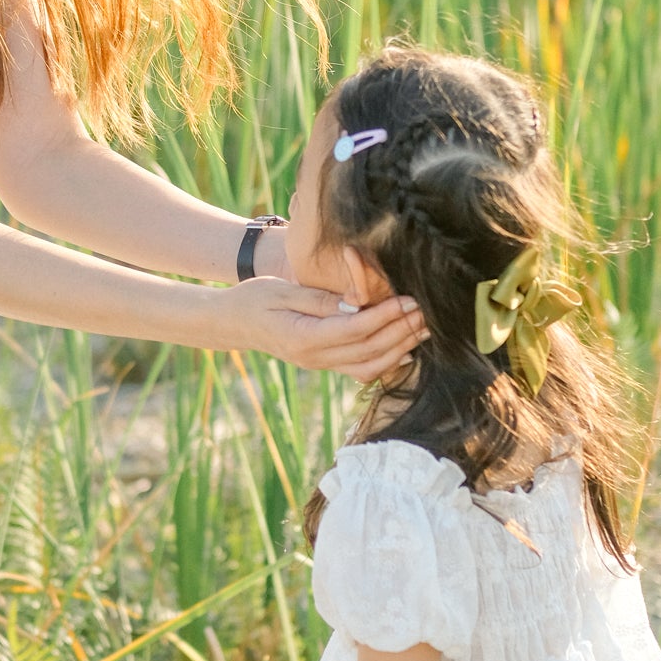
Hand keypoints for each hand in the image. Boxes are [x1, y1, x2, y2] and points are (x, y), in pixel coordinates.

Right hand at [218, 277, 427, 381]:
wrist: (234, 323)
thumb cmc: (256, 299)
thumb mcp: (284, 291)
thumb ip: (320, 300)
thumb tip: (356, 305)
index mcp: (304, 338)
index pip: (355, 330)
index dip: (386, 316)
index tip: (410, 300)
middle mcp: (315, 358)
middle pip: (368, 351)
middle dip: (401, 332)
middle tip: (426, 312)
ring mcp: (321, 365)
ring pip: (370, 366)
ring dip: (400, 349)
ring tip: (423, 328)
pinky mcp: (326, 365)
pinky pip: (362, 370)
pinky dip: (388, 361)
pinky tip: (406, 347)